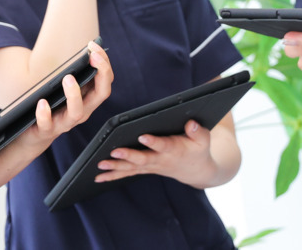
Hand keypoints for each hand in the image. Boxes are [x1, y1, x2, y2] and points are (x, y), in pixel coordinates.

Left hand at [21, 41, 113, 147]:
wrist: (36, 133)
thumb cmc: (54, 105)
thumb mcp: (66, 89)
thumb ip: (74, 73)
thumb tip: (79, 50)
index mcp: (88, 98)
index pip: (105, 81)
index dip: (104, 64)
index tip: (95, 46)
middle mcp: (82, 111)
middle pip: (100, 94)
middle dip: (101, 74)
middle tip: (93, 56)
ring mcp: (65, 122)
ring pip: (77, 112)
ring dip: (74, 94)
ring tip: (68, 77)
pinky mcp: (46, 130)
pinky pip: (47, 124)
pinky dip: (45, 114)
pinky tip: (42, 102)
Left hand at [94, 119, 222, 187]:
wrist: (196, 171)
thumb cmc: (198, 150)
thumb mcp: (203, 140)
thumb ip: (198, 131)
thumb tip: (191, 123)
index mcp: (174, 150)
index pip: (163, 145)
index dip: (154, 142)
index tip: (143, 136)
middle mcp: (160, 160)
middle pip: (143, 159)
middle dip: (128, 156)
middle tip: (114, 152)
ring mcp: (151, 166)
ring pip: (131, 168)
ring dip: (115, 167)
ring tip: (100, 165)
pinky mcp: (144, 169)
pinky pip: (127, 173)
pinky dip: (113, 176)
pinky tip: (98, 177)